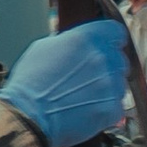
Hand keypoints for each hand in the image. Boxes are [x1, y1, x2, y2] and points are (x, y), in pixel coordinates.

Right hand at [1, 17, 130, 146]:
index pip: (114, 32)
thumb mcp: (44, 48)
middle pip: (119, 59)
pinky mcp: (111, 108)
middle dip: (108, 67)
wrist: (27, 114)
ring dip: (107, 90)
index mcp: (86, 39)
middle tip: (89, 79)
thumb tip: (79, 44)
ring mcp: (109, 84)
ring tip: (84, 98)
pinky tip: (88, 111)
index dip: (111, 40)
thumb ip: (70, 41)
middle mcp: (102, 58)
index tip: (109, 47)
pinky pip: (117, 107)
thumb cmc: (30, 82)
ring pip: (119, 84)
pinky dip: (106, 110)